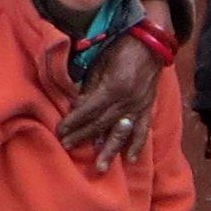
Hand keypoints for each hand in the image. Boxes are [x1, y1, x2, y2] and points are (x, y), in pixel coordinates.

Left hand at [58, 30, 165, 162]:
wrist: (151, 44)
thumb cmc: (121, 49)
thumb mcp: (100, 64)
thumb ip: (90, 88)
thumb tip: (77, 108)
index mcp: (113, 88)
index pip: (89, 110)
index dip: (73, 122)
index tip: (60, 131)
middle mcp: (126, 101)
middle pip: (101, 124)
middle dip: (83, 136)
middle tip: (68, 147)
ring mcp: (139, 107)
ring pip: (122, 132)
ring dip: (110, 150)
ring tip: (101, 167)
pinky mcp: (148, 108)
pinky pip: (143, 129)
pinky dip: (137, 145)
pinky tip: (131, 159)